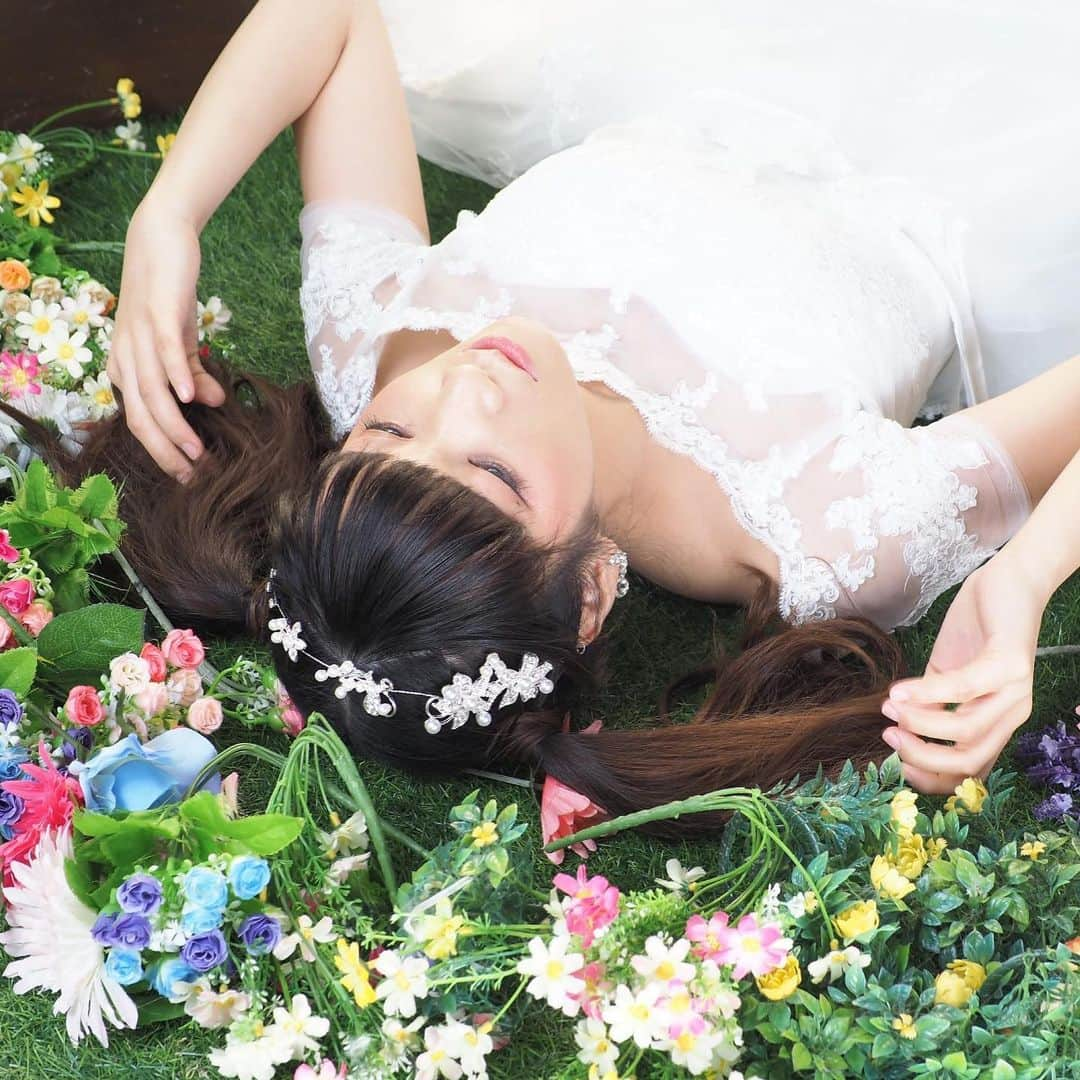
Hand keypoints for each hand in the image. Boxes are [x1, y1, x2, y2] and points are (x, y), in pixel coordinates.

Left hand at [106, 202, 225, 479]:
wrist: (159, 236)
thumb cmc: (168, 290)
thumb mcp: (181, 338)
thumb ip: (193, 374)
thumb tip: (212, 404)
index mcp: (126, 366)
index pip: (139, 419)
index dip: (161, 450)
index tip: (188, 474)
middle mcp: (125, 356)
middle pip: (139, 415)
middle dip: (164, 450)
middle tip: (191, 475)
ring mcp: (138, 336)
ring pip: (150, 392)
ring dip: (173, 426)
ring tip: (196, 451)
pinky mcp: (157, 314)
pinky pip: (165, 352)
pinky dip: (177, 377)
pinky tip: (192, 400)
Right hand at [881, 555, 1046, 793]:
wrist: (1007, 582)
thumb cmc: (975, 628)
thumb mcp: (945, 673)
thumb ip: (929, 702)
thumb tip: (898, 726)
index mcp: (997, 722)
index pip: (971, 771)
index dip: (931, 779)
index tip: (894, 766)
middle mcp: (1012, 714)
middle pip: (969, 760)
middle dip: (921, 756)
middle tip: (888, 736)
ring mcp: (1015, 691)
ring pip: (966, 730)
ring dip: (918, 722)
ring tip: (888, 706)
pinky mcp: (1010, 663)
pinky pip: (965, 687)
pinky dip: (926, 692)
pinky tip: (897, 689)